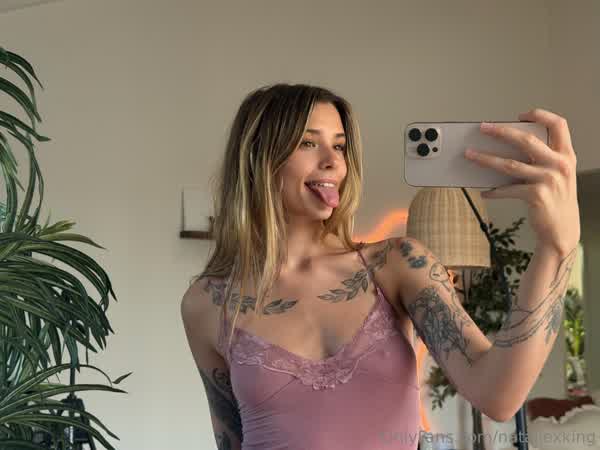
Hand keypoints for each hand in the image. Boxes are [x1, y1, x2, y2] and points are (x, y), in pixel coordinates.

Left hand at [463, 108, 579, 256]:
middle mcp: (560, 165)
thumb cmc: (555, 200)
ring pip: (509, 164)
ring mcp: (549, 180)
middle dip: (501, 131)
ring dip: (485, 159)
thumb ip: (542, 159)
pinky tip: (484, 191)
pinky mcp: (537, 196)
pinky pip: (507, 189)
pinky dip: (493, 190)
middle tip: (483, 127)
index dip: (540, 115)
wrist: (562, 231)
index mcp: (566, 155)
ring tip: (470, 155)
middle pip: (526, 140)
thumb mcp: (557, 175)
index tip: (520, 115)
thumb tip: (505, 147)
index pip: (559, 124)